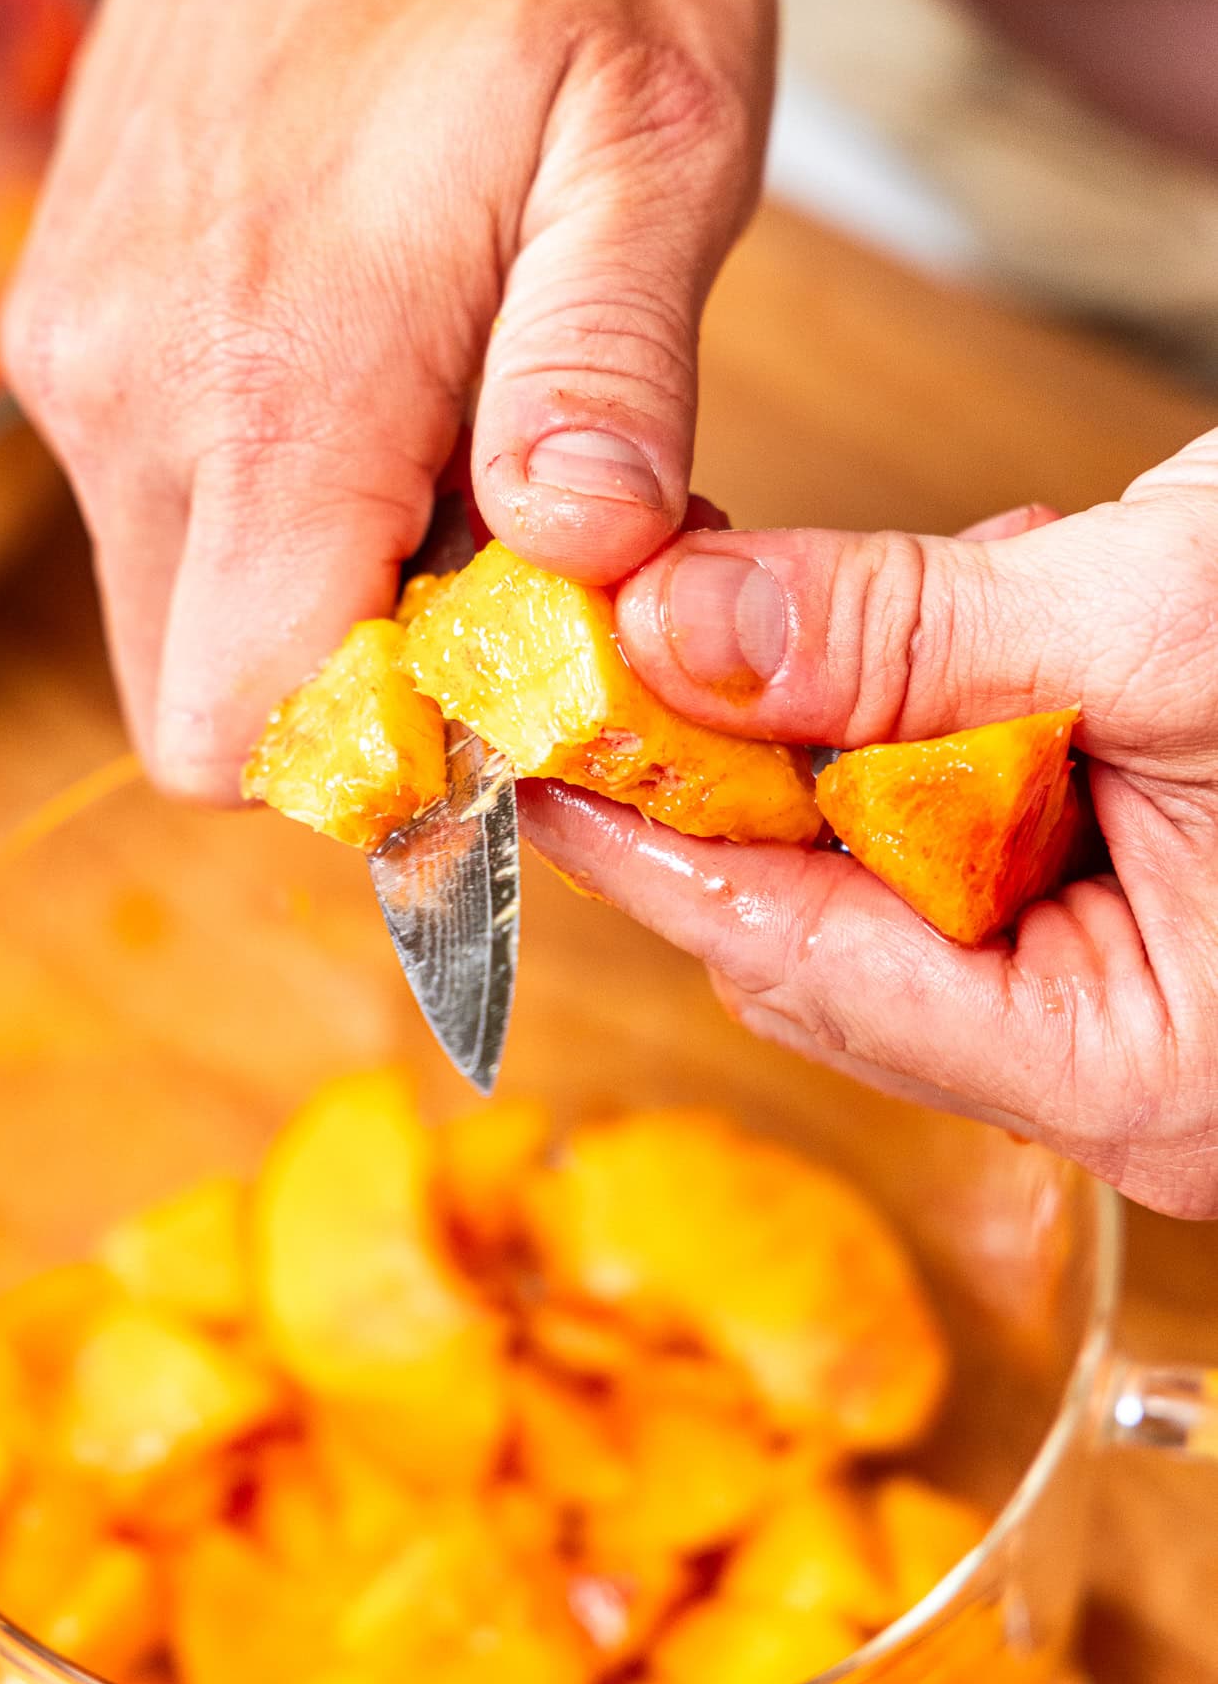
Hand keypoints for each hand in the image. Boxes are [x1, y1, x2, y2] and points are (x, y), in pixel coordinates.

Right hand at [2, 0, 772, 795]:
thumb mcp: (651, 138)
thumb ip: (604, 369)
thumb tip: (576, 558)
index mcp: (275, 380)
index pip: (259, 727)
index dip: (396, 761)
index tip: (515, 677)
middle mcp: (132, 390)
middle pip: (213, 698)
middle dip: (368, 688)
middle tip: (510, 552)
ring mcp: (85, 354)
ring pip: (186, 608)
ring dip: (327, 586)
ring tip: (460, 436)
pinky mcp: (81, 320)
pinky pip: (164, 505)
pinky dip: (274, 503)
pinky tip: (381, 380)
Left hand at [522, 441, 1217, 1217]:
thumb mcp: (1167, 619)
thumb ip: (910, 636)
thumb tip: (680, 628)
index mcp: (1139, 1065)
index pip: (802, 957)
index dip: (648, 832)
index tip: (530, 731)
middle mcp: (1131, 1073)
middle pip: (828, 933)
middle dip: (734, 773)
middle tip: (635, 631)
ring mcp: (1143, 1011)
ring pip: (893, 885)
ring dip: (840, 737)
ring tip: (828, 609)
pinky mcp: (1152, 930)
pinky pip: (978, 848)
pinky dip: (938, 734)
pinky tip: (977, 627)